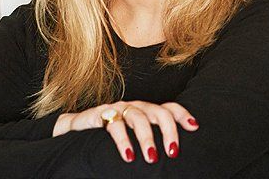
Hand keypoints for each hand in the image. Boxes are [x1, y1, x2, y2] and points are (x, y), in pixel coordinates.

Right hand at [53, 100, 198, 162]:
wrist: (73, 130)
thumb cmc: (107, 138)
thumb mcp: (132, 139)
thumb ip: (148, 144)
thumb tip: (170, 162)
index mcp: (145, 112)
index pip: (168, 108)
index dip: (182, 115)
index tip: (195, 127)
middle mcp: (134, 107)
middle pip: (157, 111)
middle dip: (168, 130)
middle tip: (173, 152)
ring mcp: (117, 109)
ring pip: (138, 116)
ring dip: (147, 137)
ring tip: (151, 157)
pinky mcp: (100, 115)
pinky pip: (114, 125)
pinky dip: (123, 140)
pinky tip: (128, 156)